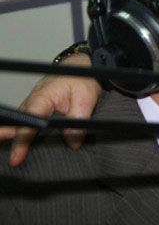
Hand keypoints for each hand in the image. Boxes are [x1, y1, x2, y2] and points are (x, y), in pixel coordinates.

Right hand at [0, 52, 101, 166]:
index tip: (17, 156)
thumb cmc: (82, 78)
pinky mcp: (37, 109)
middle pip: (16, 123)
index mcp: (42, 97)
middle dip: (7, 137)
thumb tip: (73, 142)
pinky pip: (25, 123)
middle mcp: (32, 102)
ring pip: (18, 123)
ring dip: (11, 137)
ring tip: (8, 154)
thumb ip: (79, 118)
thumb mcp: (86, 96)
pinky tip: (18, 145)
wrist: (83, 66)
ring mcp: (32, 105)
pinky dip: (19, 133)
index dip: (23, 139)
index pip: (29, 120)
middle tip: (8, 158)